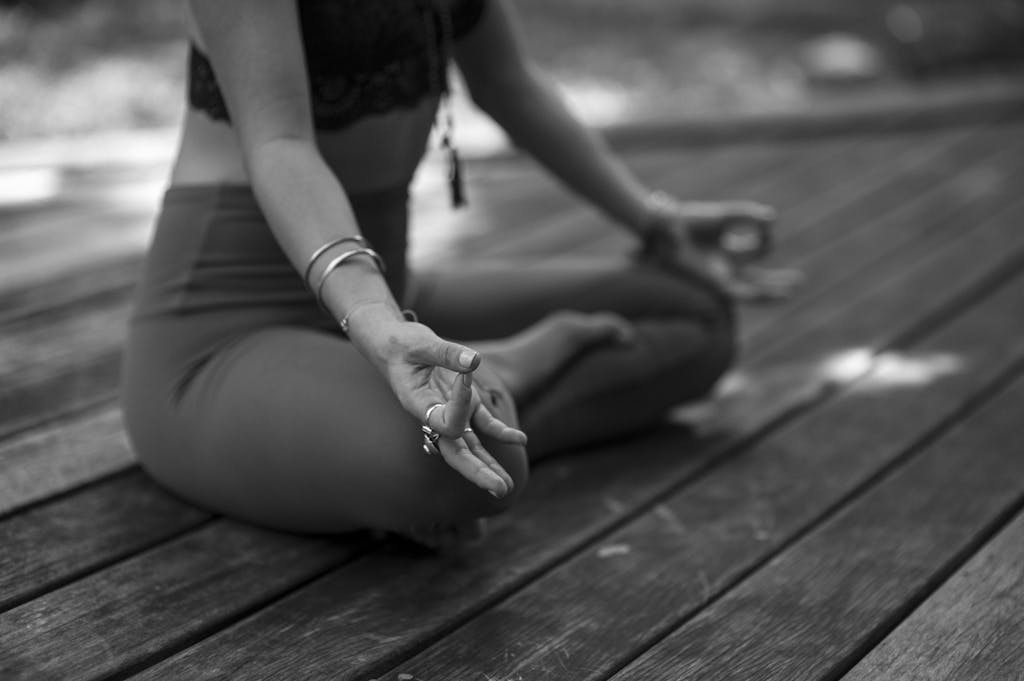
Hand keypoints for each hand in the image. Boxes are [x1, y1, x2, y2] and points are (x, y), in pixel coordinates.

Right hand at [354, 310, 525, 496]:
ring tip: (507, 487)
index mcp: (418, 405)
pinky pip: (484, 425)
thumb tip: (474, 360)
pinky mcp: (465, 404)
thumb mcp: (420, 343)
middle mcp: (434, 416)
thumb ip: (446, 352)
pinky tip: (521, 439)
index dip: (460, 403)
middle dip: (478, 472)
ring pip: (471, 447)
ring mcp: (451, 412)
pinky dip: (502, 432)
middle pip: (456, 453)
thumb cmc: (401, 345)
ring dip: (489, 466)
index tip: (466, 371)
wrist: (395, 346)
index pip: (445, 420)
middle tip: (500, 490)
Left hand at [639, 195, 802, 301]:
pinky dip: (756, 295)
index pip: (758, 249)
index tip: (765, 223)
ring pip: (750, 291)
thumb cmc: (692, 221)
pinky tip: (771, 295)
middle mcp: (725, 267)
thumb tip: (773, 220)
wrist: (668, 228)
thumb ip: (750, 216)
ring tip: (791, 293)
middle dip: (778, 281)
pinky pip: (739, 293)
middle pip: (757, 278)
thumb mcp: (727, 216)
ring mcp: (720, 277)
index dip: (766, 235)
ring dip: (771, 293)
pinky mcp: (714, 284)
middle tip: (800, 281)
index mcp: (728, 251)